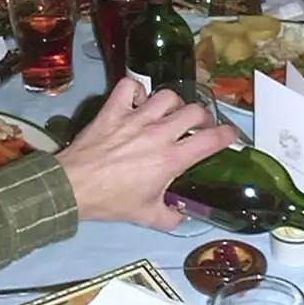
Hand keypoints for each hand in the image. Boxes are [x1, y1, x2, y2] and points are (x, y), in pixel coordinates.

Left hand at [58, 79, 235, 227]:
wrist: (73, 187)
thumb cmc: (111, 201)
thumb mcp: (147, 217)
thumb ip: (171, 218)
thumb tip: (182, 216)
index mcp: (171, 159)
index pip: (211, 140)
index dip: (228, 135)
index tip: (230, 136)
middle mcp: (158, 133)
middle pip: (195, 111)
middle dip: (203, 117)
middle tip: (198, 125)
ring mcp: (135, 117)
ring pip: (167, 96)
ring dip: (173, 103)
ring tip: (169, 113)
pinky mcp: (114, 109)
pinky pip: (130, 86)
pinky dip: (136, 89)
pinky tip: (137, 100)